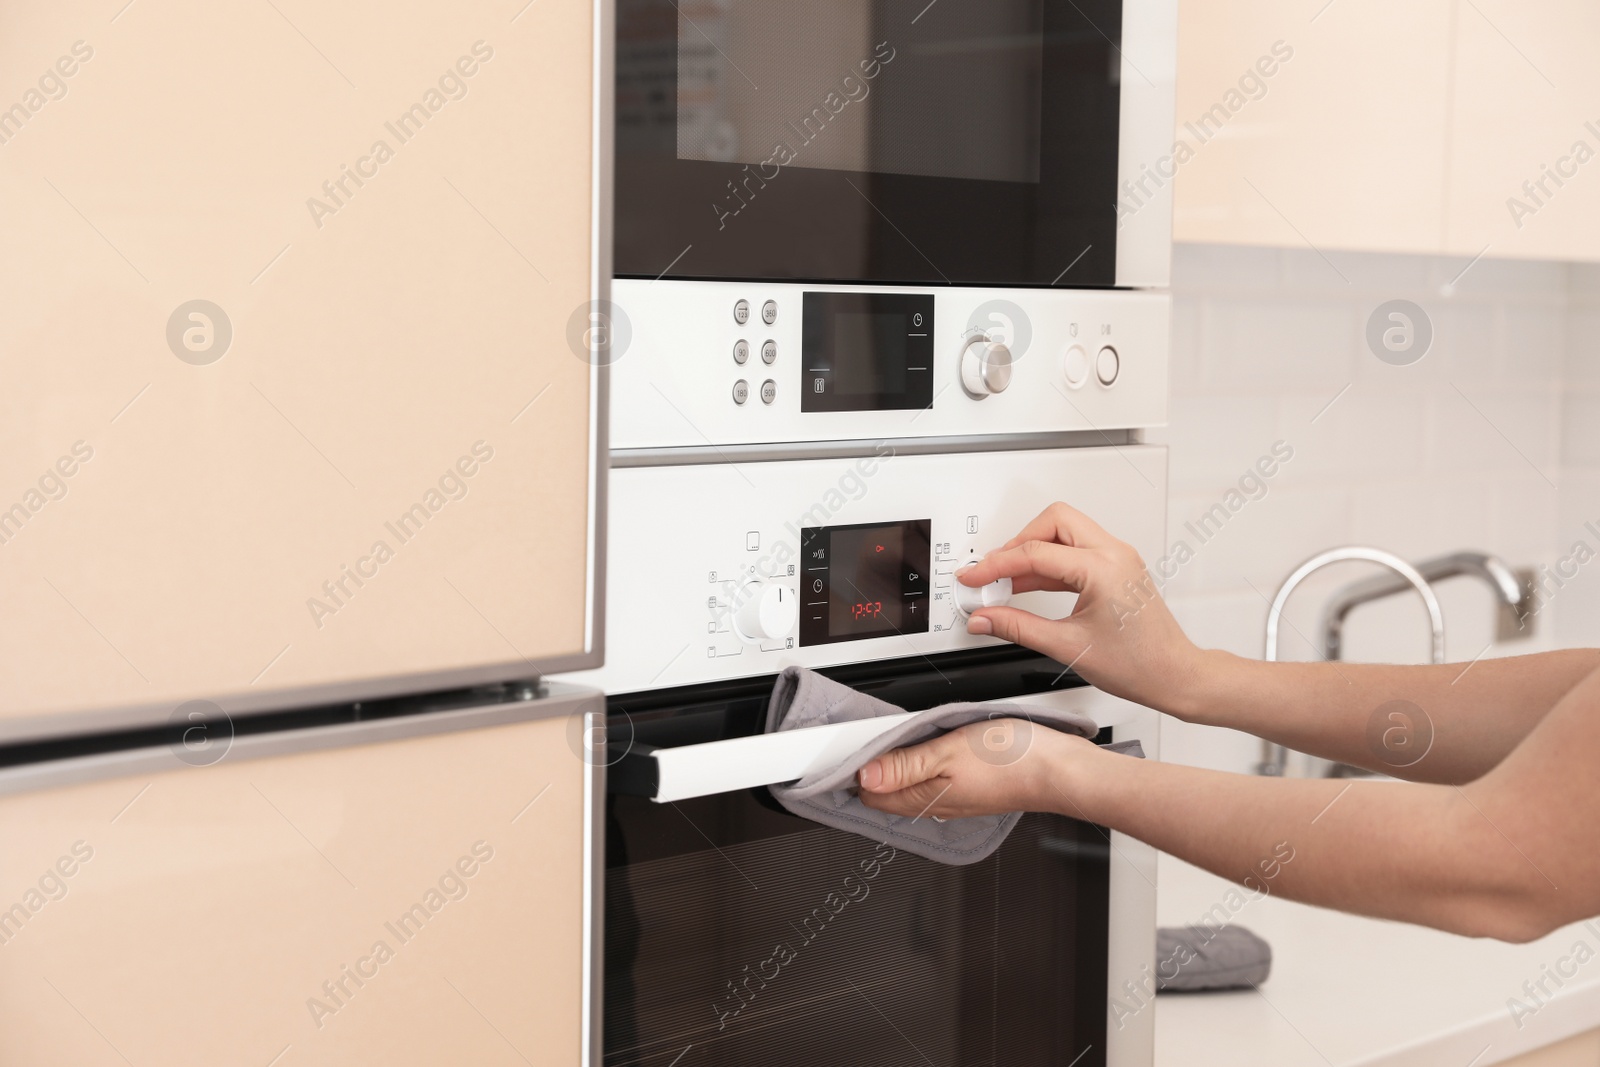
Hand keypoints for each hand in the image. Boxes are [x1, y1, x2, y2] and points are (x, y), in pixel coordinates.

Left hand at [856, 718, 1094, 819]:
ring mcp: (955, 799)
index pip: (870, 795)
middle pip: (887, 794)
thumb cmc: (1014, 760)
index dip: (853, 772)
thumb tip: (865, 777)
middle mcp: (936, 805)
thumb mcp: (949, 752)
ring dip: (895, 767)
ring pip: (910, 787)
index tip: (844, 751)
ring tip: (887, 742)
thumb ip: (904, 765)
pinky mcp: (972, 789)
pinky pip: (933, 782)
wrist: (1061, 771)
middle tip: (860, 743)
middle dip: (870, 772)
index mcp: (924, 798)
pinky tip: (927, 748)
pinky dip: (921, 767)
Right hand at [957, 502, 1204, 714]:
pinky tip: (1029, 585)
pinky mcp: (1116, 567)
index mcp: (1103, 569)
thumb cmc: (1140, 664)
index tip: (975, 577)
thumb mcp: (1067, 647)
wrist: (1174, 675)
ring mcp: (1117, 558)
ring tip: (1007, 581)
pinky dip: (1049, 562)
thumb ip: (1017, 628)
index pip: (1035, 552)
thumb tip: (985, 618)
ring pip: (1064, 530)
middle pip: (1052, 521)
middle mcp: (1114, 554)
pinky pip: (1075, 550)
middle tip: (994, 570)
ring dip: (1033, 549)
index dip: (996, 565)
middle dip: (1017, 542)